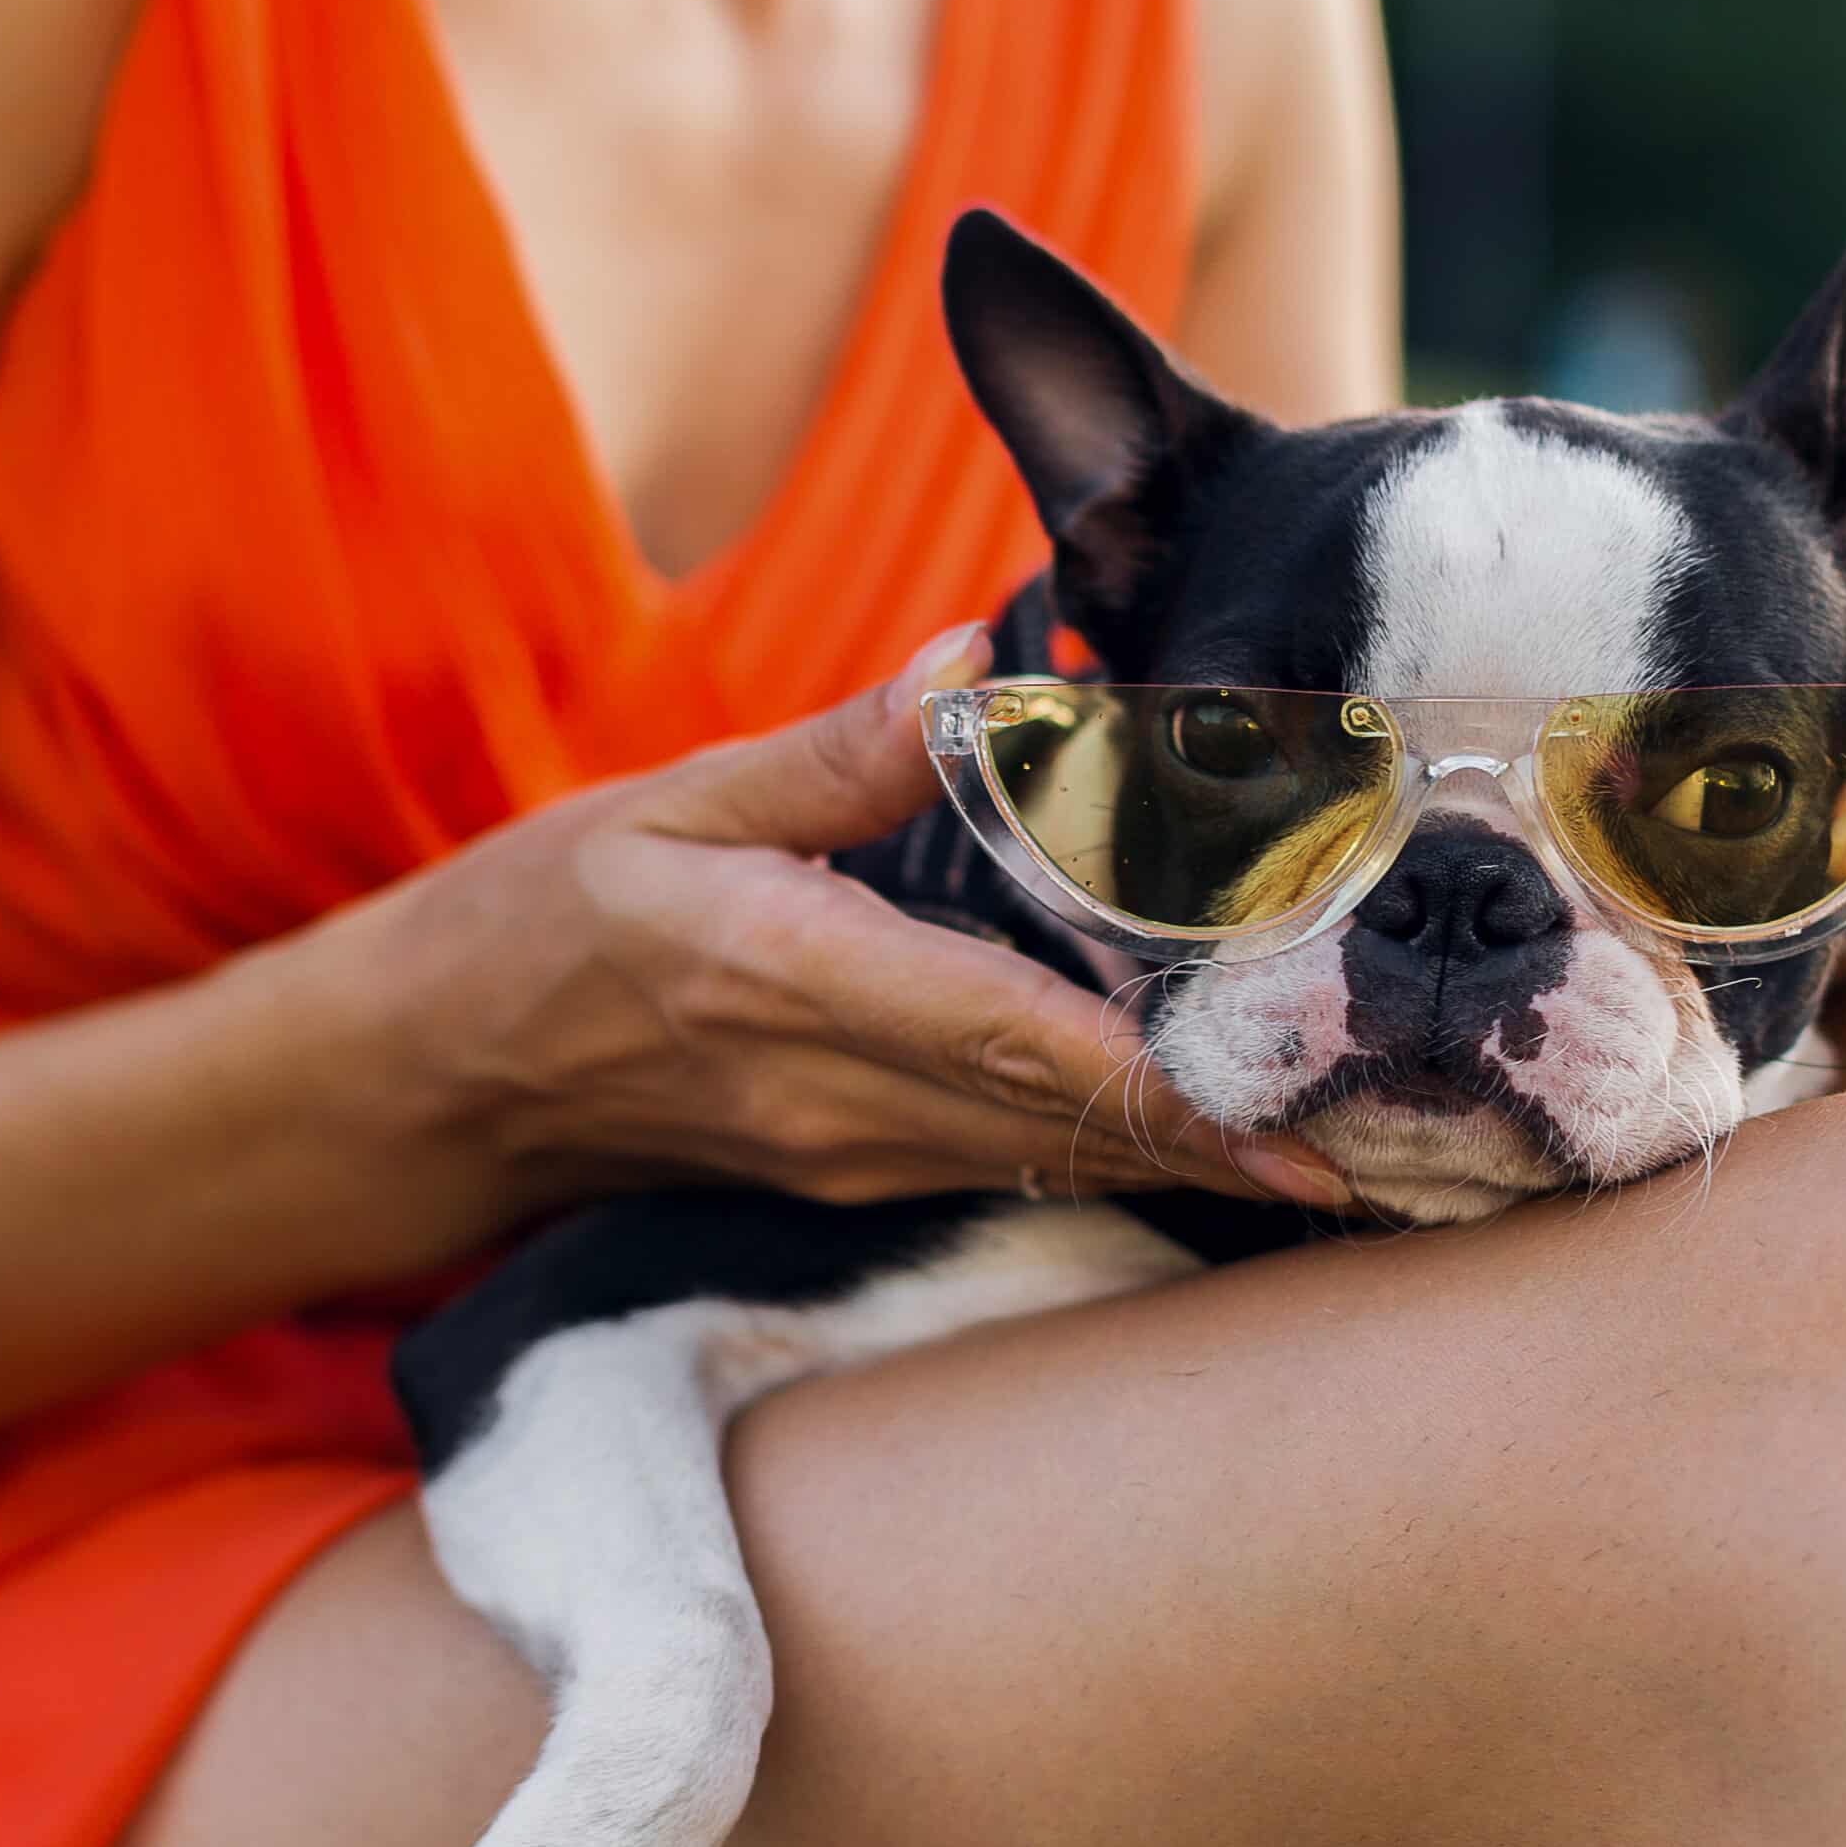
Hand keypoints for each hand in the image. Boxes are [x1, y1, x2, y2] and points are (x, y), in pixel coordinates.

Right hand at [330, 624, 1352, 1228]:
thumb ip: (833, 756)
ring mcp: (852, 1156)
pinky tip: (1212, 1137)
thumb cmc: (546, 922)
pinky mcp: (855, 1175)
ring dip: (1196, 1161)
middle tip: (1399, 1144)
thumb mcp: (668, 804)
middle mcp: (842, 1098)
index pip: (1017, 1043)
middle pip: (1072, 1124)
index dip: (1168, 1094)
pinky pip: (1009, 1160)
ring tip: (1349, 1150)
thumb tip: (971, 671)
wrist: (446, 1082)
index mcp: (795, 982)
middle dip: (1236, 1144)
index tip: (1302, 1130)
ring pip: (1056, 1158)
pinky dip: (1115, 1149)